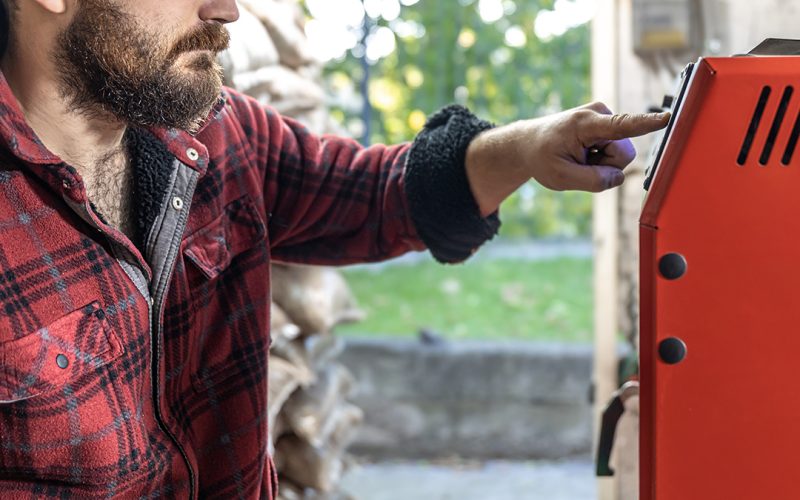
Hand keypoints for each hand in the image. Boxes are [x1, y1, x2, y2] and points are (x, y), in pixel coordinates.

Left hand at [465, 102, 669, 216]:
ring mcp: (605, 118)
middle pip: (623, 155)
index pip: (622, 125)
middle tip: (578, 164)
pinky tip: (583, 154)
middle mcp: (600, 114)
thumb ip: (592, 181)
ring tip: (578, 157)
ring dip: (601, 164)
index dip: (646, 124)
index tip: (667, 118)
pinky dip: (600, 160)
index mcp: (586, 124)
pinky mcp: (608, 126)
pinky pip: (615, 153)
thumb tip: (618, 178)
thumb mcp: (561, 177)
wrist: (529, 143)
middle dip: (605, 167)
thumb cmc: (542, 158)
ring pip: (620, 157)